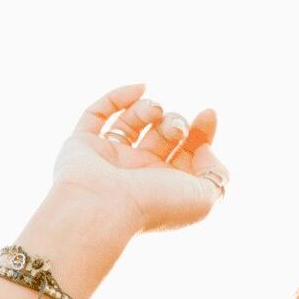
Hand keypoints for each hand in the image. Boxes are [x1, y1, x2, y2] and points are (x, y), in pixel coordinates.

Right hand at [49, 82, 228, 234]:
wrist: (103, 210)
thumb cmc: (154, 206)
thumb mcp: (204, 198)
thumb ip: (217, 174)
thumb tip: (204, 148)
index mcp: (165, 186)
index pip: (188, 152)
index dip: (203, 131)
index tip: (208, 113)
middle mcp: (137, 173)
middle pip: (163, 135)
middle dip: (176, 123)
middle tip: (175, 130)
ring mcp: (109, 158)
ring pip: (132, 122)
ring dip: (151, 109)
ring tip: (155, 111)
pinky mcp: (81, 145)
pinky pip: (96, 114)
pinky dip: (117, 97)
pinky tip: (140, 88)